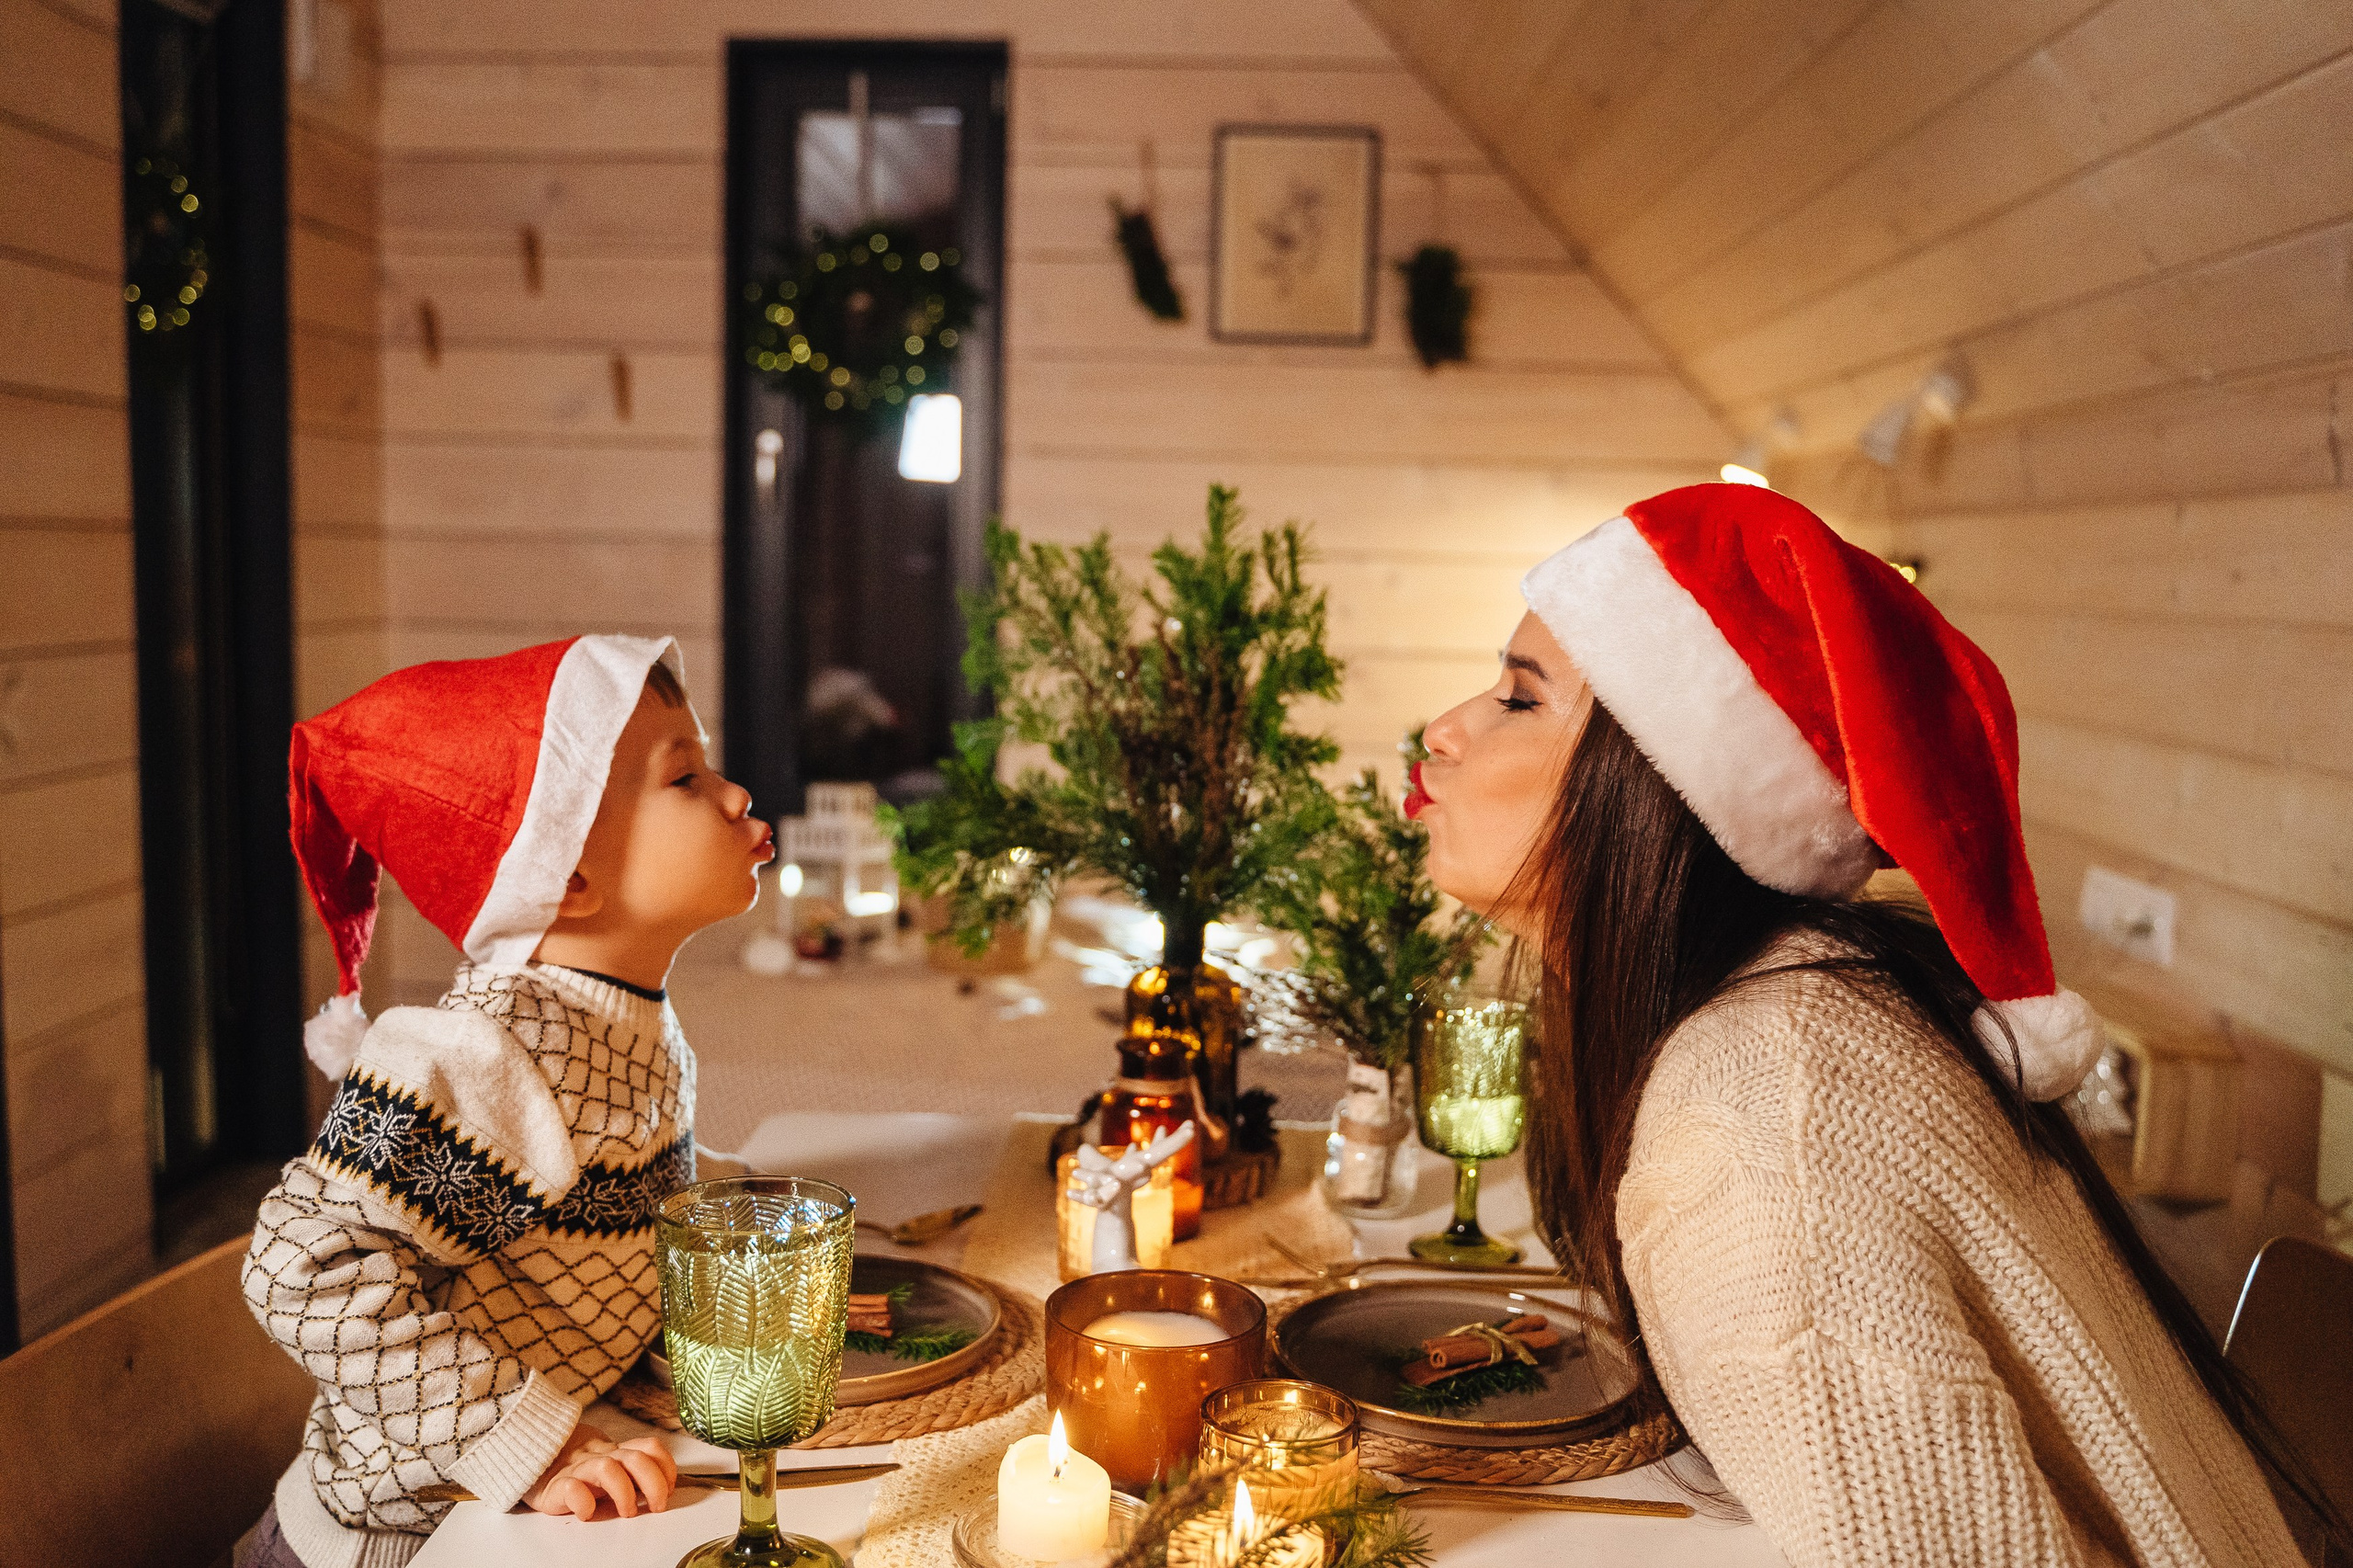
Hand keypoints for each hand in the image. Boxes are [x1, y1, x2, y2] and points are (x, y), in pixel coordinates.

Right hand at [521, 1420, 678, 1519]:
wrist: (531, 1464)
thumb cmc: (576, 1471)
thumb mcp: (608, 1464)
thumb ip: (632, 1471)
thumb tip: (665, 1488)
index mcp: (615, 1452)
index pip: (649, 1447)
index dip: (665, 1466)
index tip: (669, 1487)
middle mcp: (600, 1457)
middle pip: (637, 1458)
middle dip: (655, 1483)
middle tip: (657, 1505)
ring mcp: (578, 1470)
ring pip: (608, 1469)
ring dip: (625, 1492)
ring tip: (628, 1511)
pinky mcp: (555, 1487)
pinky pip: (572, 1489)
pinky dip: (584, 1503)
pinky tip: (588, 1513)